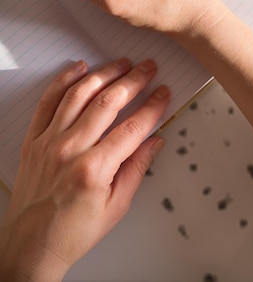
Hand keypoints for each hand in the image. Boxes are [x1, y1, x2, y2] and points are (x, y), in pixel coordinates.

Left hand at [0, 58, 169, 281]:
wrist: (31, 246)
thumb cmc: (72, 232)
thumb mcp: (116, 207)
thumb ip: (136, 169)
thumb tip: (154, 141)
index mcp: (94, 169)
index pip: (133, 127)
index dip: (153, 106)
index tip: (163, 94)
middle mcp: (70, 150)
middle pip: (108, 102)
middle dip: (133, 80)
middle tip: (148, 68)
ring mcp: (49, 142)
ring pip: (80, 94)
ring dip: (104, 74)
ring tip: (121, 64)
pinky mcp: (34, 139)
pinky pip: (48, 101)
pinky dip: (64, 80)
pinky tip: (79, 68)